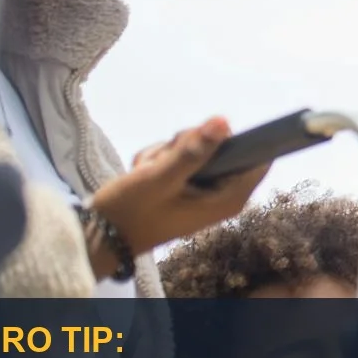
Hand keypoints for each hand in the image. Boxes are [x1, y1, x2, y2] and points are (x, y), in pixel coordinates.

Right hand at [89, 118, 269, 264]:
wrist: (98, 235)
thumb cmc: (131, 210)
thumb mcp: (161, 177)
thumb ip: (194, 150)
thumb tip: (225, 121)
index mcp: (229, 198)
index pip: (259, 158)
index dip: (241, 138)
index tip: (208, 134)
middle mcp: (223, 194)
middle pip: (224, 147)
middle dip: (190, 145)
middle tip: (165, 157)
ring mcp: (204, 190)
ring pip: (198, 150)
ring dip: (170, 152)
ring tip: (148, 169)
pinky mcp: (186, 187)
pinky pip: (182, 159)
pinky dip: (161, 160)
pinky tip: (143, 171)